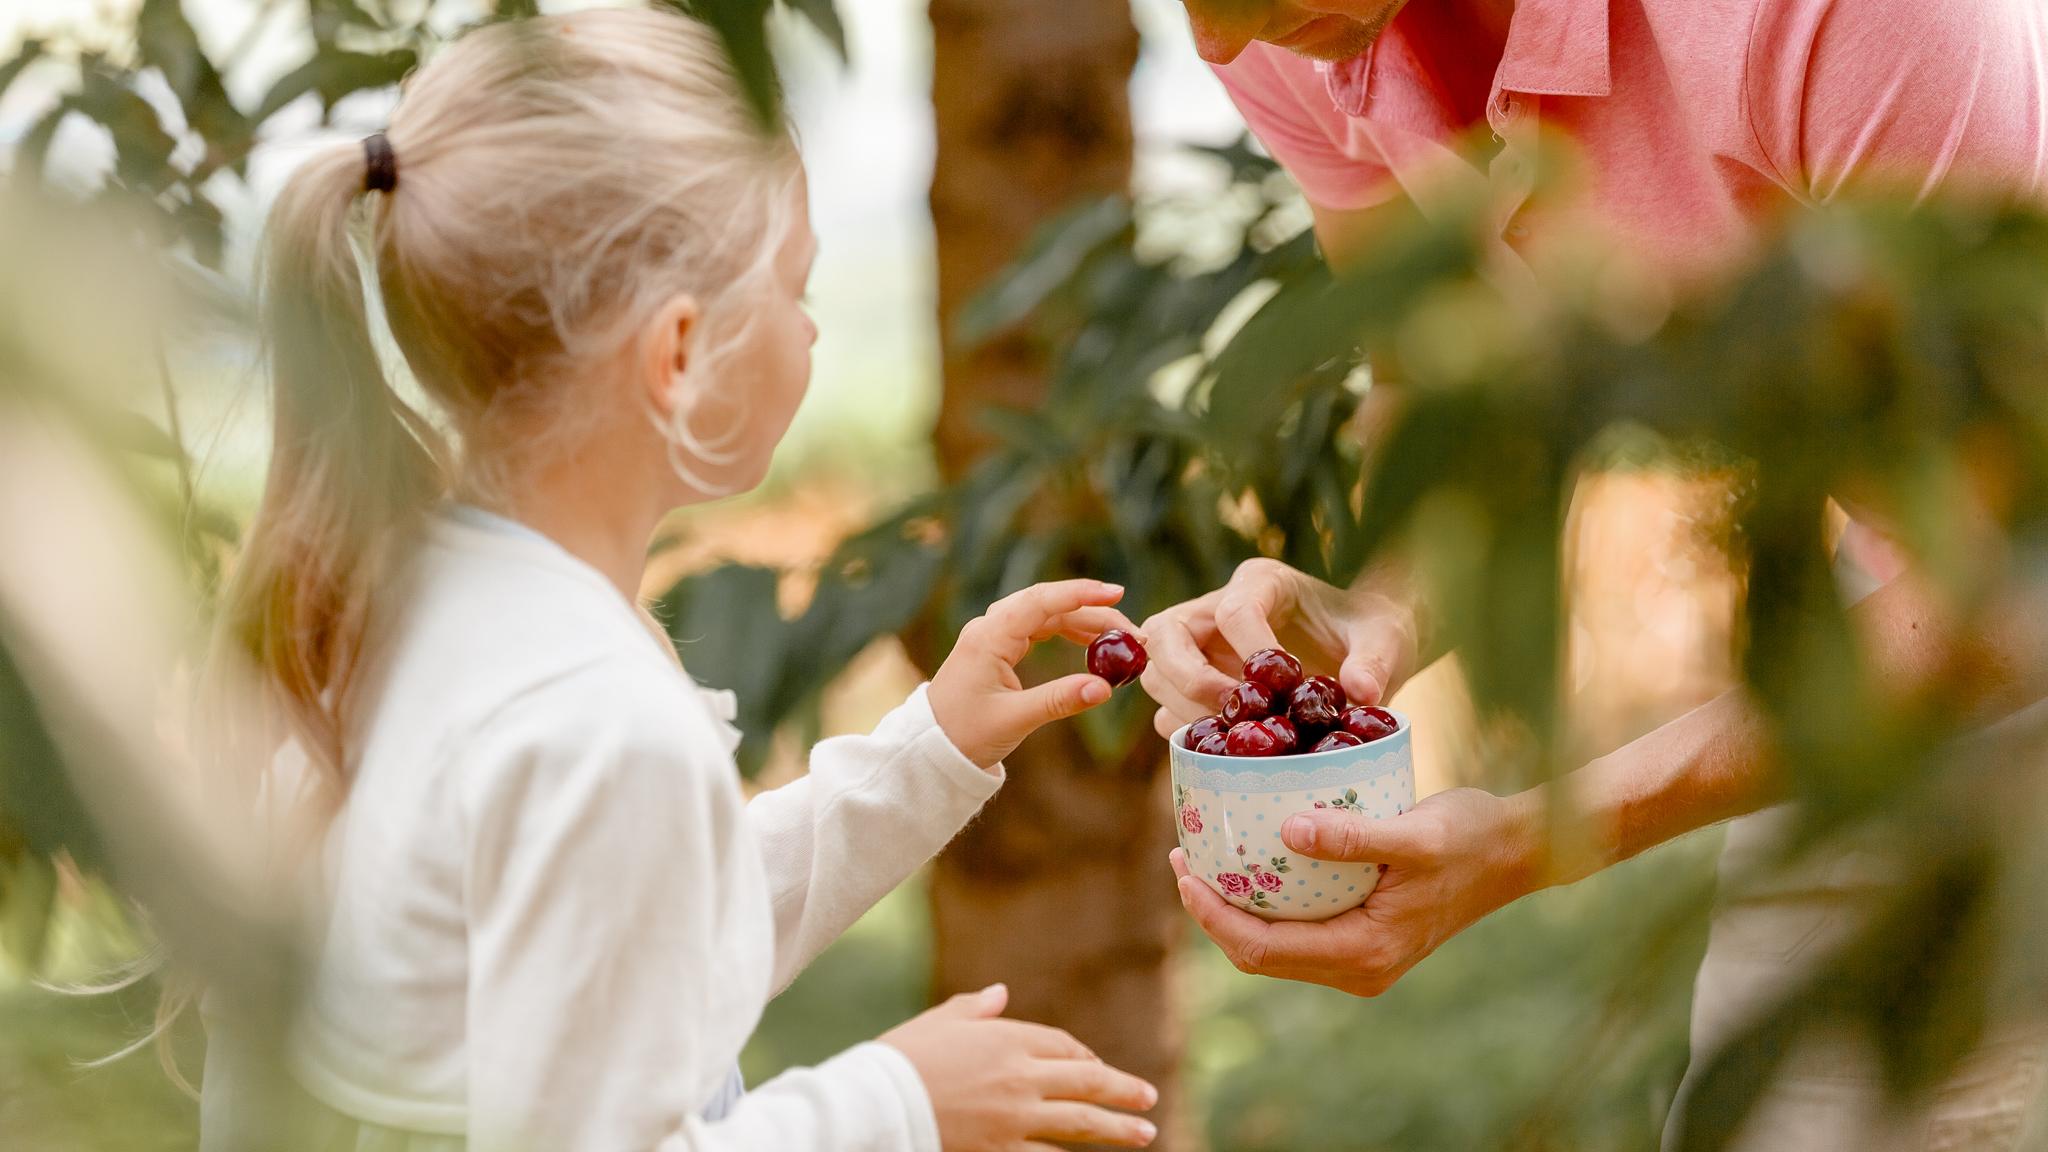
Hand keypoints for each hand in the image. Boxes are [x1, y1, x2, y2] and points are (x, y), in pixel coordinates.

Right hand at [881, 984, 1158, 1150]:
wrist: (878, 1103)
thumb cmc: (901, 1057)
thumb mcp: (939, 1022)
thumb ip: (976, 1008)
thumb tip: (1001, 993)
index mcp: (1007, 1038)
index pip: (1062, 1046)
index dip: (1083, 1056)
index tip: (1097, 1067)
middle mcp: (1021, 1076)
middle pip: (1086, 1082)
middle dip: (1122, 1091)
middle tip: (1149, 1099)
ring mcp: (1016, 1118)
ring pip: (1080, 1124)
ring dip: (1116, 1129)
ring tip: (1144, 1133)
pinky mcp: (1002, 1150)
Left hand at [930, 580, 1137, 767]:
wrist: (929, 748)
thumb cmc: (964, 734)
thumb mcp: (1014, 720)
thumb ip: (1059, 701)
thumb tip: (1105, 689)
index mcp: (989, 637)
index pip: (1040, 602)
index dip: (1080, 594)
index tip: (1115, 593)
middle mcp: (989, 629)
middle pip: (1047, 605)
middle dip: (1091, 611)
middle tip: (1130, 631)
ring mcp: (992, 637)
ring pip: (1044, 616)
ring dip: (1082, 623)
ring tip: (1118, 640)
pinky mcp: (996, 650)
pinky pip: (1036, 629)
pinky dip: (1065, 632)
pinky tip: (1089, 643)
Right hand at [1138, 558, 1418, 737]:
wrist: (1364, 649)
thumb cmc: (1372, 631)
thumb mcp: (1386, 638)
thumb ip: (1376, 660)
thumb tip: (1362, 692)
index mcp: (1261, 582)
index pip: (1233, 609)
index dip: (1250, 651)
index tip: (1282, 691)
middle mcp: (1216, 609)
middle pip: (1166, 633)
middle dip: (1189, 678)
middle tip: (1231, 714)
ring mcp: (1201, 647)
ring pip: (1156, 671)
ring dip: (1183, 707)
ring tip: (1233, 735)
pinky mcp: (1198, 684)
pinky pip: (1167, 707)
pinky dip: (1188, 731)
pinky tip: (1227, 747)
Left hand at [1169, 788, 1540, 996]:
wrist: (1518, 850)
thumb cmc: (1470, 836)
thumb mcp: (1413, 832)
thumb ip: (1352, 836)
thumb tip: (1287, 827)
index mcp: (1363, 953)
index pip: (1262, 949)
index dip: (1212, 915)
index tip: (1183, 867)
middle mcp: (1358, 968)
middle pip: (1260, 955)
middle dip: (1212, 912)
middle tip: (1182, 856)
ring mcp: (1362, 958)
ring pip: (1275, 946)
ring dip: (1235, 908)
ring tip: (1203, 857)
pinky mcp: (1366, 937)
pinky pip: (1298, 930)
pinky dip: (1266, 902)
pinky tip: (1252, 861)